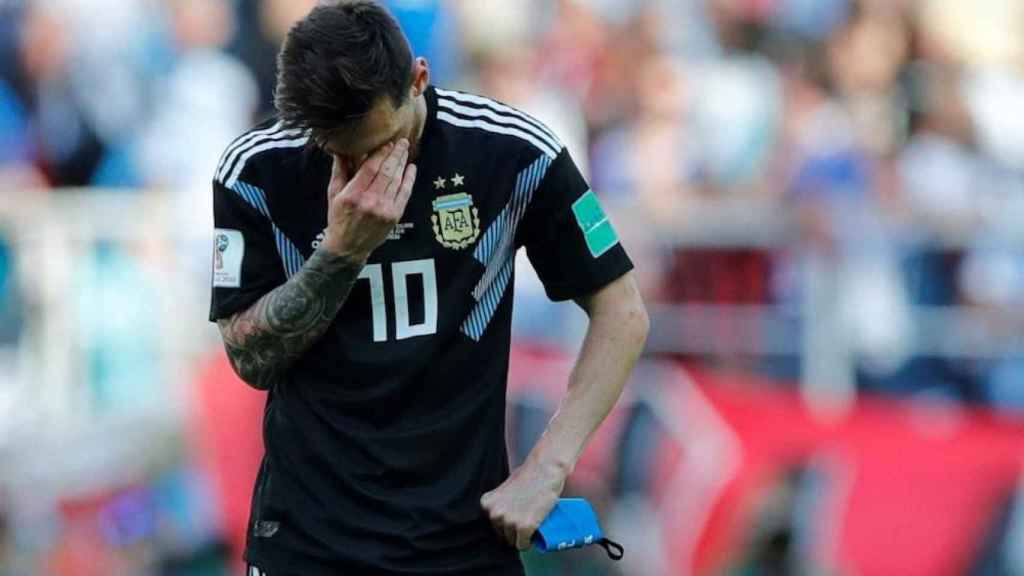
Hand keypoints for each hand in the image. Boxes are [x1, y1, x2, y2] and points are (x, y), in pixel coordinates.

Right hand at [321, 139, 416, 261]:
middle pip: (387, 172)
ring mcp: (384, 210)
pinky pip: (404, 194)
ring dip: (403, 163)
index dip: (381, 153)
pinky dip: (409, 180)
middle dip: (396, 154)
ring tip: (406, 150)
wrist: (348, 247)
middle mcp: (370, 201)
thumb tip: (341, 149)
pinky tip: (411, 169)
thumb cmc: (338, 218)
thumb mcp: (333, 194)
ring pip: (397, 181)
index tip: (387, 143)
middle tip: (402, 141)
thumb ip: (339, 171)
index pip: (370, 168)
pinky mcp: (394, 216)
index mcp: (353, 194)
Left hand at [481, 460, 567, 549]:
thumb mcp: (505, 489)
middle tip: (526, 519)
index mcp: (487, 504)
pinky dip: (528, 542)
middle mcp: (494, 514)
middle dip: (513, 530)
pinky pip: (523, 545)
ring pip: (513, 541)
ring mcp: (509, 521)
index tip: (515, 517)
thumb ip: (500, 503)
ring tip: (531, 522)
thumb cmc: (528, 475)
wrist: (544, 470)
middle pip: (502, 535)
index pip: (493, 525)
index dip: (505, 523)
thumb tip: (501, 518)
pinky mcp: (523, 527)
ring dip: (522, 536)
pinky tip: (533, 532)